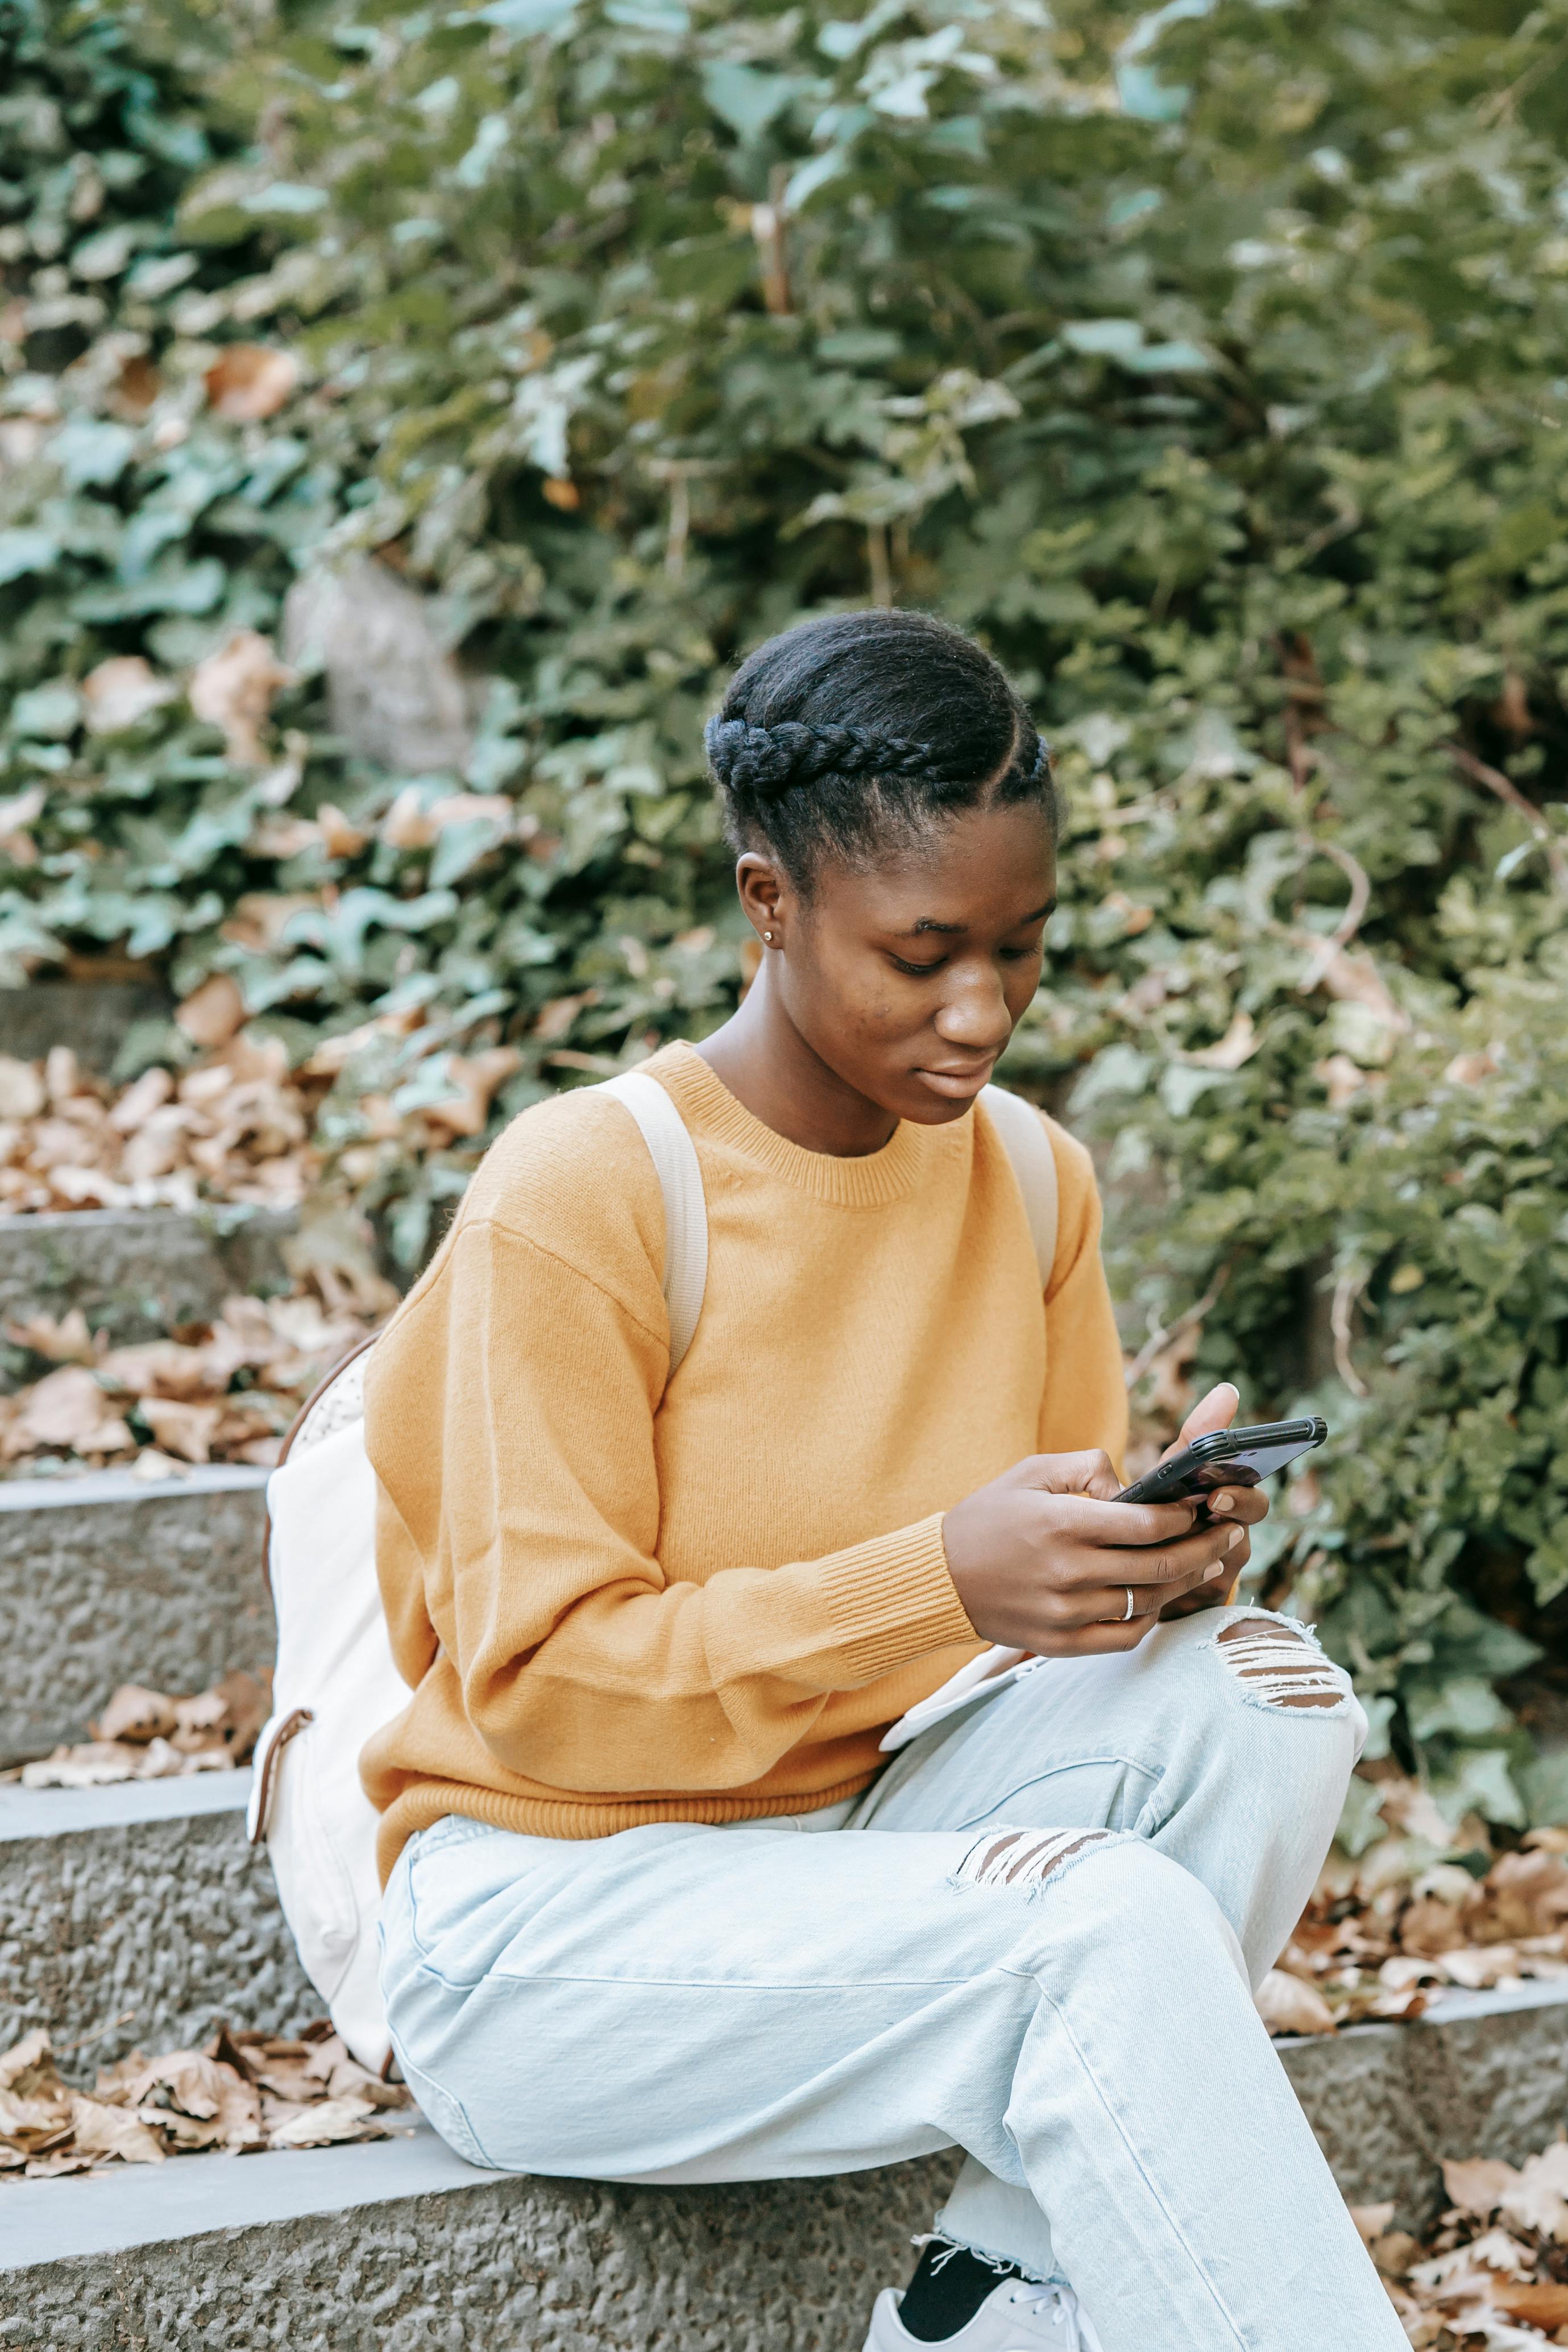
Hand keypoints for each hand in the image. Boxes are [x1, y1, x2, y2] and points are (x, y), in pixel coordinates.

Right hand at [942, 1404, 1254, 1659]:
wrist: (939, 1578)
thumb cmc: (988, 1516)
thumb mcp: (1030, 1471)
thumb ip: (1086, 1468)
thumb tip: (1131, 1485)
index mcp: (1062, 1523)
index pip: (1146, 1523)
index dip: (1184, 1517)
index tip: (1200, 1508)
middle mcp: (1068, 1570)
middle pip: (1158, 1566)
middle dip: (1202, 1549)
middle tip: (1227, 1536)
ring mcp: (1065, 1612)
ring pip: (1146, 1602)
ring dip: (1184, 1584)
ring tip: (1205, 1567)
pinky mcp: (1059, 1644)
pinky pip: (1123, 1637)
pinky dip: (1149, 1620)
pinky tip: (1161, 1601)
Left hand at [1151, 1384, 1269, 1619]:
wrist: (1140, 1558)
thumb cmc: (1164, 1502)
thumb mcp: (1175, 1467)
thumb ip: (1198, 1435)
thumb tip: (1229, 1389)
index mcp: (1230, 1494)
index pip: (1252, 1488)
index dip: (1244, 1490)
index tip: (1223, 1487)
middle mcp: (1235, 1527)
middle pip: (1250, 1518)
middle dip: (1236, 1508)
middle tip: (1214, 1502)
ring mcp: (1223, 1561)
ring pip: (1229, 1554)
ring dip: (1209, 1543)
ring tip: (1185, 1534)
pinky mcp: (1204, 1590)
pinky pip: (1204, 1585)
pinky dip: (1187, 1575)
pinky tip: (1165, 1567)